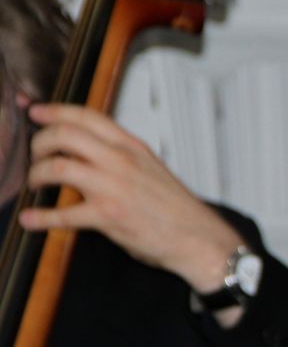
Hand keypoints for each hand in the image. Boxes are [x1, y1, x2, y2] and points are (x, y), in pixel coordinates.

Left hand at [19, 103, 243, 292]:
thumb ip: (121, 156)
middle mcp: (122, 161)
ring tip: (35, 183)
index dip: (56, 110)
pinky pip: (63, 213)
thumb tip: (89, 152)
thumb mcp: (151, 168)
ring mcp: (114, 187)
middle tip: (36, 155)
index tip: (36, 110)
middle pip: (65, 135)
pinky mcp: (108, 215)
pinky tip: (30, 219)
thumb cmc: (175, 207)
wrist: (198, 236)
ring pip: (58, 166)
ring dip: (36, 174)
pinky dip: (40, 217)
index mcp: (132, 146)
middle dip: (40, 142)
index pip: (88, 116)